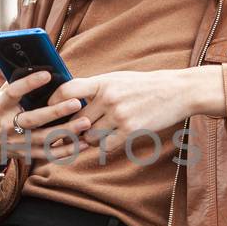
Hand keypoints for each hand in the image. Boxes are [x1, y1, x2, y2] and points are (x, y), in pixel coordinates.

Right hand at [0, 65, 91, 168]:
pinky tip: (84, 142)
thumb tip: (35, 62)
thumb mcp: (0, 97)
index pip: (13, 92)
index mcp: (1, 106)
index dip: (28, 83)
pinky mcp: (28, 154)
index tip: (47, 74)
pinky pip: (50, 154)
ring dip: (67, 131)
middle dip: (56, 111)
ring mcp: (19, 142)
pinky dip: (68, 150)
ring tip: (86, 122)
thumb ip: (15, 81)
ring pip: (45, 138)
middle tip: (76, 103)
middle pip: (34, 119)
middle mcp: (8, 125)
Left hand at [47, 66, 223, 157]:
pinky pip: (106, 146)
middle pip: (76, 119)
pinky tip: (107, 142)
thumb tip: (69, 99)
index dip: (53, 102)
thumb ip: (95, 88)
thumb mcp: (117, 79)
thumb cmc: (144, 86)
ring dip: (88, 140)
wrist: (177, 91)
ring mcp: (119, 115)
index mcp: (103, 81)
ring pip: (89, 136)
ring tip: (93, 136)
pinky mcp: (130, 130)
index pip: (67, 90)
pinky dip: (103, 147)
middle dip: (70, 129)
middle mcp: (109, 98)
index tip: (49, 110)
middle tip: (64, 135)